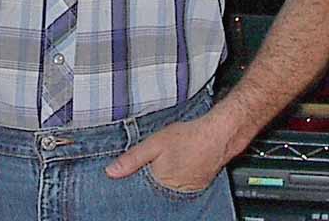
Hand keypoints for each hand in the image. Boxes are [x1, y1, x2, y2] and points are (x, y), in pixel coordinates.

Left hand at [105, 114, 226, 191]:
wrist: (216, 136)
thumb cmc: (188, 137)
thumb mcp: (154, 143)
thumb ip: (132, 158)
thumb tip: (111, 172)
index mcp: (160, 183)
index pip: (141, 191)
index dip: (134, 183)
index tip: (129, 178)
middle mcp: (174, 192)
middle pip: (154, 190)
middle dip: (150, 181)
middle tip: (154, 165)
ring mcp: (187, 191)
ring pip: (168, 189)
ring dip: (163, 181)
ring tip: (169, 164)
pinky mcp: (197, 187)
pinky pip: (181, 186)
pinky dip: (177, 179)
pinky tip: (178, 166)